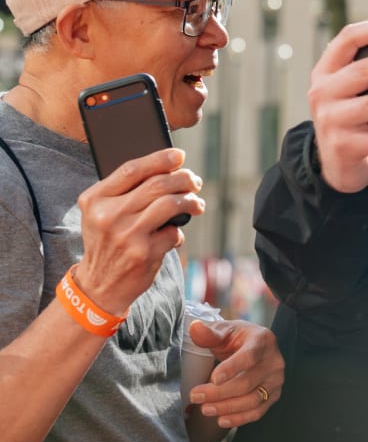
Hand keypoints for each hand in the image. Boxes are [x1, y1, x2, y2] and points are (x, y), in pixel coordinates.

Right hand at [74, 147, 205, 315]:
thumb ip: (124, 192)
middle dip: (184, 179)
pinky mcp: (144, 252)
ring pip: (170, 204)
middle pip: (157, 184)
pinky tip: (174, 236)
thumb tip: (168, 168)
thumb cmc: (108, 242)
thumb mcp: (101, 214)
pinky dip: (180, 232)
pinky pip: (174, 232)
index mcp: (95, 199)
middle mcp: (108, 215)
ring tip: (197, 204)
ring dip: (191, 201)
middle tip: (195, 182)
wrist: (99, 285)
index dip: (160, 159)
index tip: (179, 155)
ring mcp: (127, 234)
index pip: (132, 169)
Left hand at [187, 320, 284, 427]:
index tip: (213, 379)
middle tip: (196, 396)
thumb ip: (209, 333)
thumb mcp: (223, 331)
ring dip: (227, 407)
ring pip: (252, 400)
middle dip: (219, 393)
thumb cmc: (235, 339)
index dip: (232, 368)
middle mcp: (274, 361)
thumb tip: (195, 328)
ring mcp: (276, 380)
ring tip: (205, 409)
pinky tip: (221, 420)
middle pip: (247, 382)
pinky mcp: (273, 395)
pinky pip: (258, 411)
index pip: (249, 357)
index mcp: (262, 340)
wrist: (252, 348)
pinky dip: (240, 418)